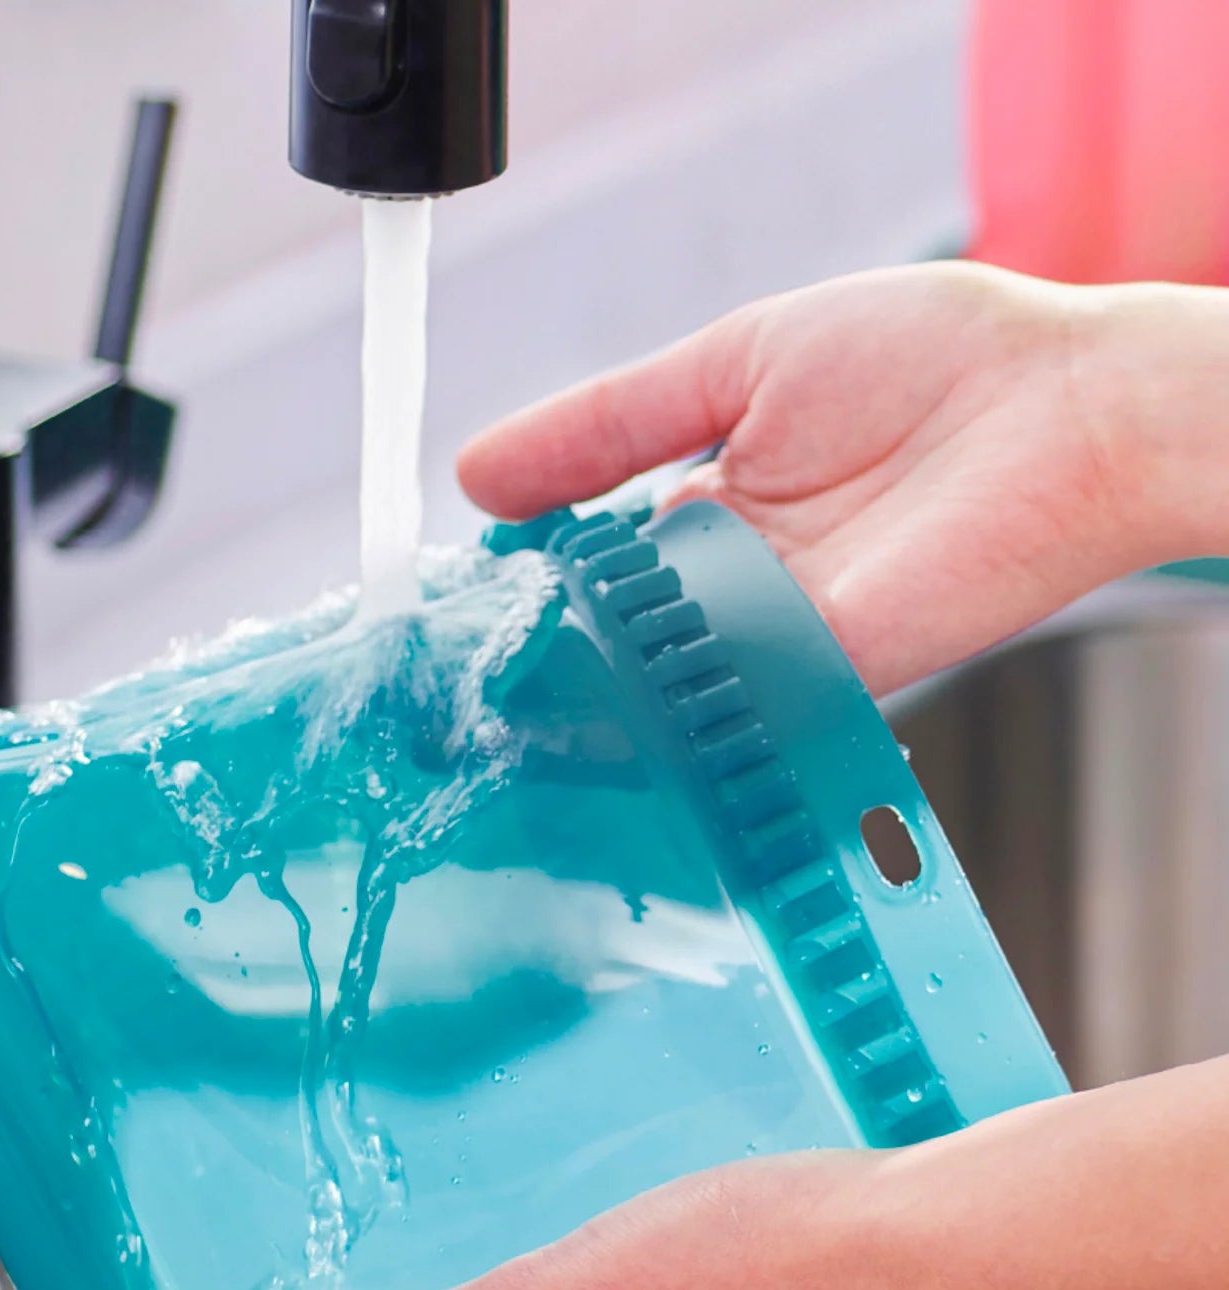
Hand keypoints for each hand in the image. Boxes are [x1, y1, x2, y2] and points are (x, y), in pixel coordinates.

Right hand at [458, 263, 1228, 692]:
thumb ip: (608, 424)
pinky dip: (647, 709)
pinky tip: (569, 708)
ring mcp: (773, 642)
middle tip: (445, 679)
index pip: (591, 573)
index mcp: (711, 516)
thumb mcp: (735, 362)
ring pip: (647, 682)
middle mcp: (734, 592)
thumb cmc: (931, 360)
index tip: (450, 605)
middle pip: (609, 641)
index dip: (521, 588)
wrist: (1065, 403)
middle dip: (532, 658)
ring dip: (574, 689)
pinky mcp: (817, 679)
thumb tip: (475, 474)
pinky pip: (712, 703)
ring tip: (482, 699)